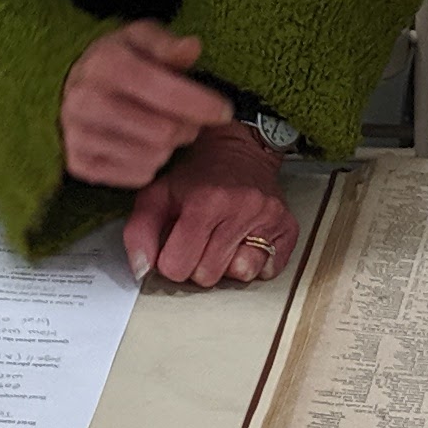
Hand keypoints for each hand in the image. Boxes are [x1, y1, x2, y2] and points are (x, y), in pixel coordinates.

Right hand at [60, 20, 231, 188]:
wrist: (71, 86)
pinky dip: (150, 163)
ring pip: (153, 157)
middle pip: (166, 132)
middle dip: (188, 127)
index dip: (203, 104)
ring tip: (162, 128)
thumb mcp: (142, 38)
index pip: (167, 93)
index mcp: (106, 63)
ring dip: (170, 146)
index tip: (224, 110)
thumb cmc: (118, 60)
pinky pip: (137, 176)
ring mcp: (79, 135)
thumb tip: (192, 48)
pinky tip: (141, 143)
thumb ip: (169, 44)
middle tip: (188, 118)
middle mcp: (86, 100)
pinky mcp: (80, 164)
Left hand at [123, 123, 297, 286]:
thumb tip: (141, 268)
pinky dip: (255, 262)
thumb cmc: (198, 176)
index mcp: (205, 201)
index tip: (175, 243)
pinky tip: (245, 240)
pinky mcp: (287, 227)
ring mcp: (267, 218)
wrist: (239, 151)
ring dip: (228, 264)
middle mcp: (241, 209)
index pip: (177, 267)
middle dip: (198, 263)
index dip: (171, 259)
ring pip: (240, 275)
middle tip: (201, 238)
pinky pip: (268, 270)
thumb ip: (139, 230)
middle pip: (207, 276)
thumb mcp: (158, 194)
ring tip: (223, 239)